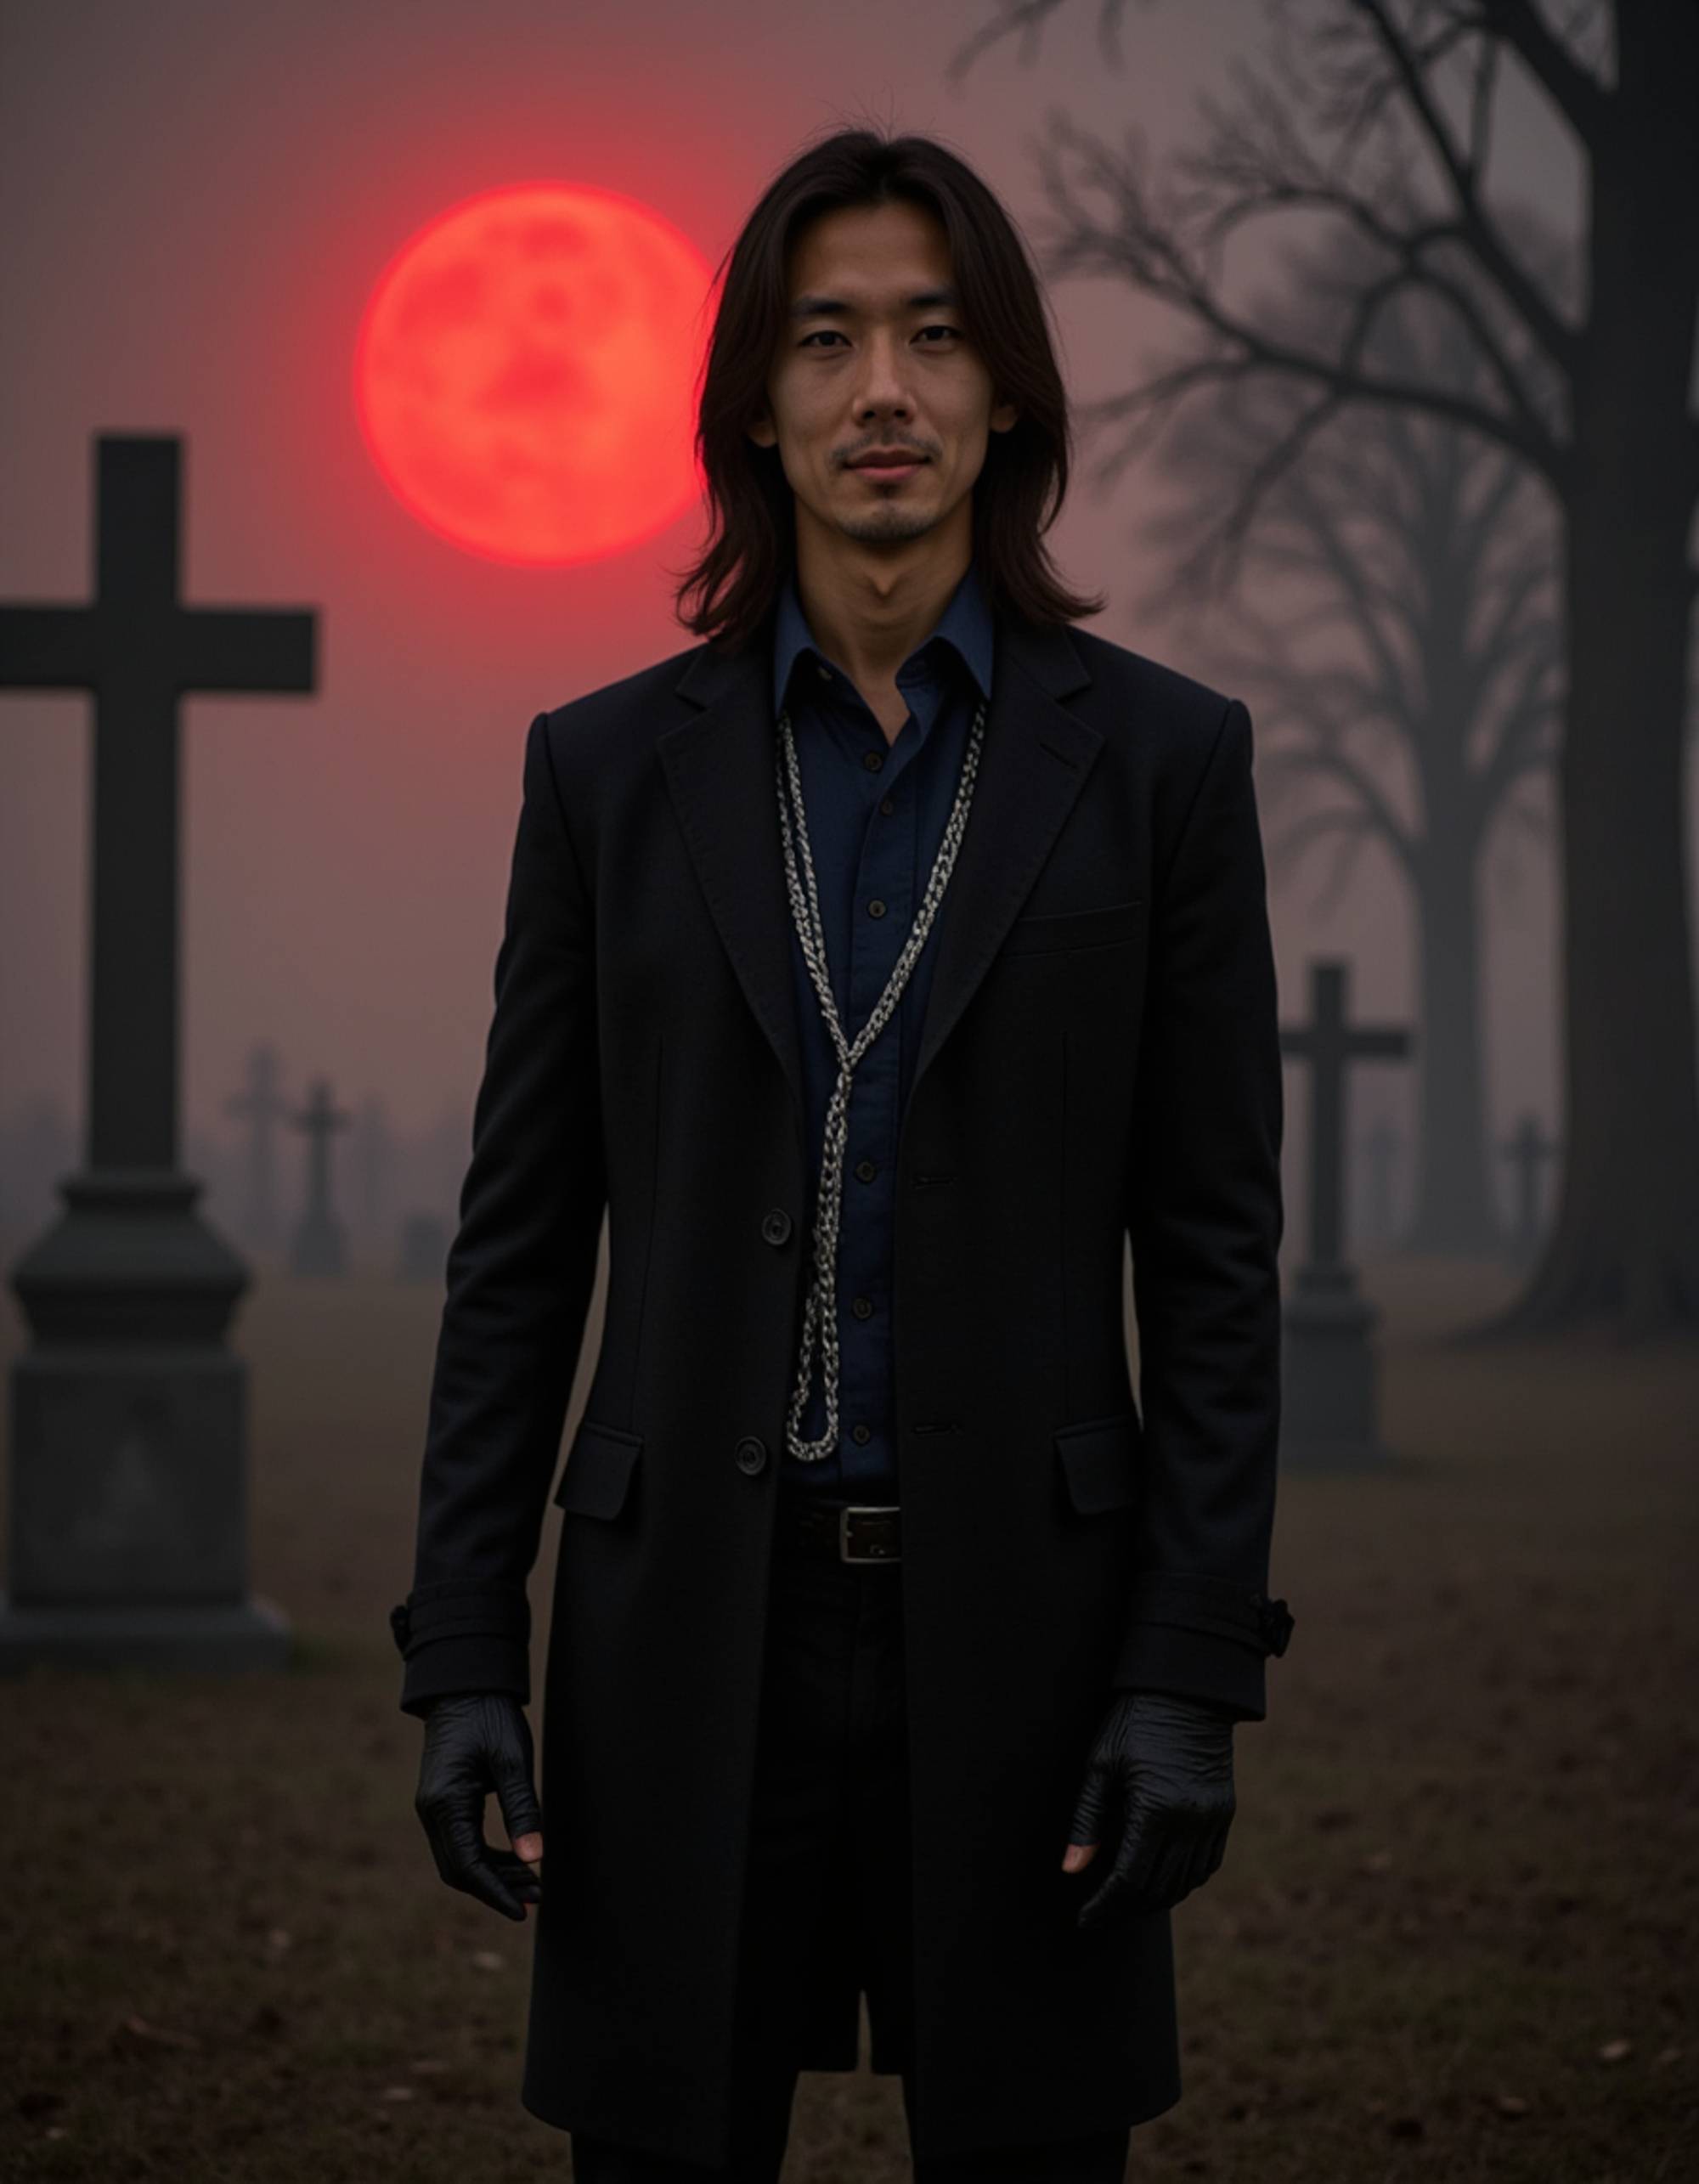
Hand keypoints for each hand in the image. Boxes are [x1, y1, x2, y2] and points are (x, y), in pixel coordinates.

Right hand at [413, 1692, 545, 1920]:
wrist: (464, 1685)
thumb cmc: (490, 1717)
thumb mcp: (514, 1759)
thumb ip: (522, 1808)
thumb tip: (534, 1858)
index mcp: (446, 1803)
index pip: (468, 1867)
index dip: (496, 1893)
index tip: (523, 1910)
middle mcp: (431, 1811)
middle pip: (460, 1870)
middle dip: (497, 1888)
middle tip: (537, 1895)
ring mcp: (432, 1808)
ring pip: (458, 1860)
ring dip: (494, 1874)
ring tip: (533, 1881)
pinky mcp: (441, 1802)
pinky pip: (459, 1843)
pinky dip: (486, 1857)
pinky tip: (514, 1858)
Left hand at [1062, 1691, 1235, 1929]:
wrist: (1186, 1689)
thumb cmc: (1133, 1721)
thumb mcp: (1101, 1766)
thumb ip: (1087, 1821)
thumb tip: (1071, 1870)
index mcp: (1155, 1809)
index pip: (1129, 1880)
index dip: (1105, 1904)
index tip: (1084, 1916)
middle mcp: (1189, 1821)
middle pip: (1158, 1889)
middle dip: (1126, 1908)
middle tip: (1101, 1913)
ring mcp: (1212, 1819)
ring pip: (1185, 1883)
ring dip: (1155, 1899)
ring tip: (1126, 1902)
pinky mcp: (1224, 1813)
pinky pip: (1207, 1864)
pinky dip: (1184, 1881)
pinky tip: (1162, 1880)